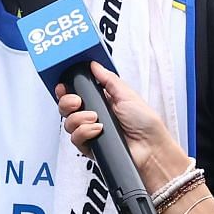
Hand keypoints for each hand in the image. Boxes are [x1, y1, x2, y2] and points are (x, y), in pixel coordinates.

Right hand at [56, 62, 189, 189]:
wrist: (150, 148)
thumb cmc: (145, 123)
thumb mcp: (127, 94)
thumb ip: (108, 79)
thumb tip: (94, 65)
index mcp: (101, 102)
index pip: (76, 94)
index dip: (66, 90)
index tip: (63, 86)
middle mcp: (93, 116)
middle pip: (66, 108)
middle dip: (67, 102)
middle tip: (77, 102)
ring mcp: (90, 132)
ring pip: (68, 123)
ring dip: (79, 119)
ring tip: (95, 118)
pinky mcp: (90, 147)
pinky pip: (75, 139)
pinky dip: (85, 132)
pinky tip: (98, 130)